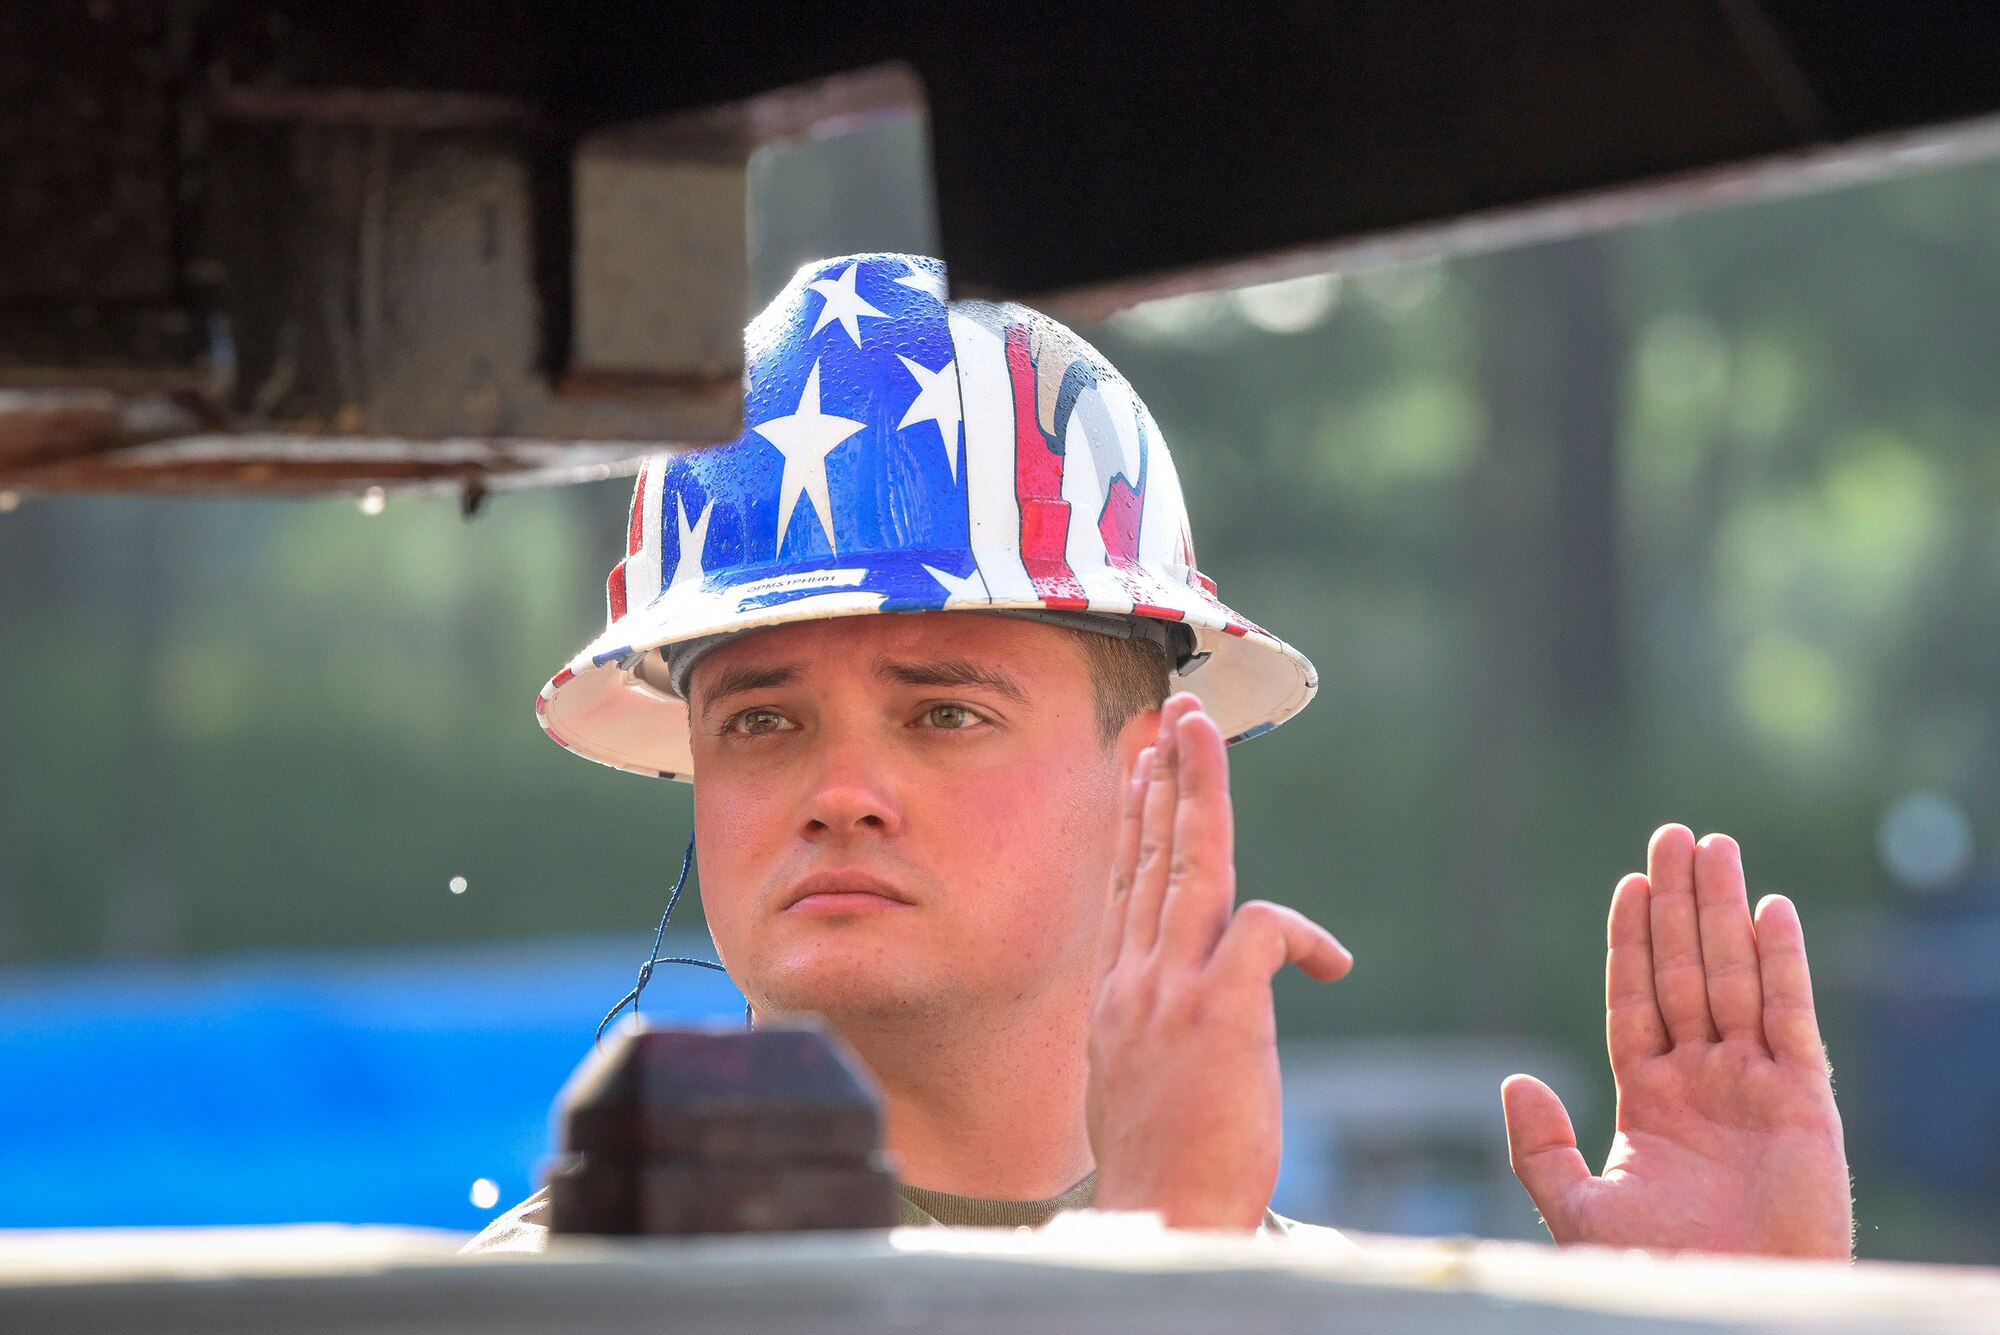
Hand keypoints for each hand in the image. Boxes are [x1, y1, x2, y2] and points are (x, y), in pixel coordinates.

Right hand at [1087, 693, 1352, 1229]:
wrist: (1160, 1218)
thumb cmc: (1159, 1167)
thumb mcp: (1132, 1079)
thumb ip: (1151, 1025)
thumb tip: (1171, 1007)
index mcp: (1114, 994)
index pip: (1126, 884)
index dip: (1135, 818)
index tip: (1141, 766)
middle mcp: (1132, 979)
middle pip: (1150, 854)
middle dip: (1163, 775)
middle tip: (1178, 713)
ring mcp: (1168, 991)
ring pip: (1188, 865)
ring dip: (1199, 790)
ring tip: (1205, 733)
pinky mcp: (1216, 1014)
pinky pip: (1263, 931)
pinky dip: (1302, 934)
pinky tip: (1332, 963)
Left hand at [1503, 824, 1851, 1257]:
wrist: (1726, 1307)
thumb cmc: (1657, 1274)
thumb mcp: (1579, 1211)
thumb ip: (1540, 1148)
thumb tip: (1513, 1080)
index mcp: (1649, 1099)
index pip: (1637, 999)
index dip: (1632, 942)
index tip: (1629, 883)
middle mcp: (1702, 1081)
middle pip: (1686, 972)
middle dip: (1677, 904)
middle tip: (1671, 835)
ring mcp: (1753, 1086)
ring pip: (1734, 978)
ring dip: (1723, 912)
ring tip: (1713, 847)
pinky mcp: (1803, 1101)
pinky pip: (1791, 1019)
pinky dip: (1782, 964)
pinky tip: (1771, 910)